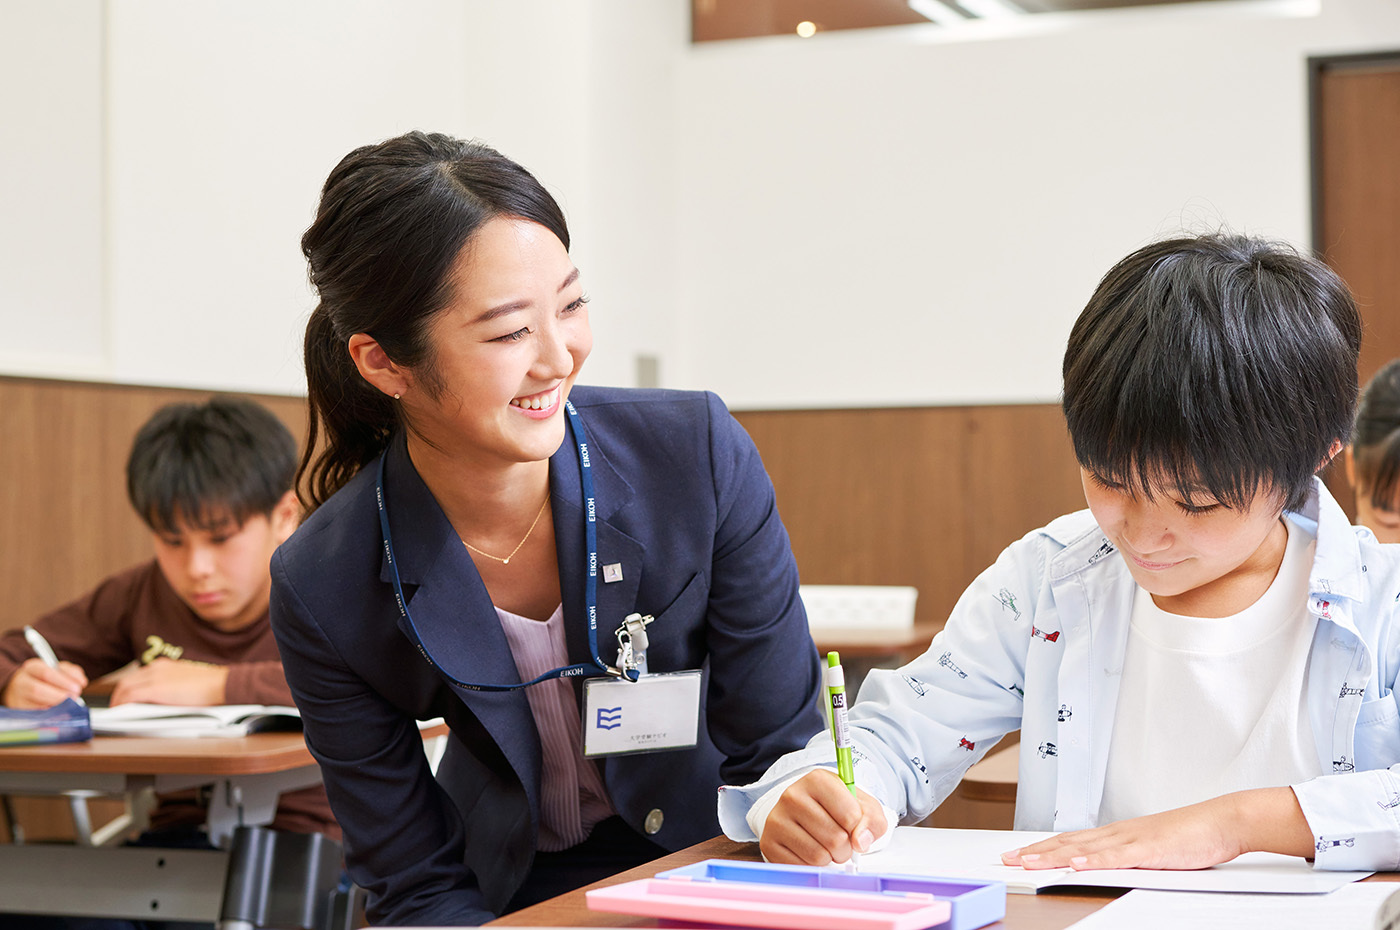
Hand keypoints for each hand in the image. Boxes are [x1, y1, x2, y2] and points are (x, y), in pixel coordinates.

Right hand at [2, 657, 88, 708]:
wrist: (23, 686)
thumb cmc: (44, 677)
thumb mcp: (58, 669)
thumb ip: (71, 672)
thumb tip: (81, 682)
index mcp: (32, 668)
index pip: (46, 673)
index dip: (63, 682)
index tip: (78, 687)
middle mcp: (21, 682)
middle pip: (37, 690)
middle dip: (59, 696)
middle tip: (74, 697)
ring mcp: (17, 698)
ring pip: (36, 705)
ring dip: (57, 706)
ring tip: (69, 705)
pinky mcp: (20, 712)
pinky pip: (36, 716)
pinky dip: (51, 715)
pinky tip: (60, 712)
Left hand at [109, 658, 228, 705]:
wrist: (221, 684)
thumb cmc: (211, 686)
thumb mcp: (185, 682)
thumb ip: (169, 686)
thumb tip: (158, 701)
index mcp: (164, 665)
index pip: (137, 676)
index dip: (127, 689)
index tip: (125, 698)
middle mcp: (156, 668)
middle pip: (126, 681)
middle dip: (118, 696)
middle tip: (117, 708)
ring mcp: (155, 677)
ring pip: (124, 687)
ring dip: (118, 701)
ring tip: (118, 713)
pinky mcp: (155, 689)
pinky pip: (130, 697)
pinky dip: (122, 705)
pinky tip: (121, 714)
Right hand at [760, 769, 887, 865]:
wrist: (805, 811)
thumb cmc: (837, 808)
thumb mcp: (862, 806)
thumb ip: (872, 821)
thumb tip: (860, 842)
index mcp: (818, 780)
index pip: (850, 815)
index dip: (857, 828)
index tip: (852, 824)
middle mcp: (792, 795)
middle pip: (835, 838)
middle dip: (845, 848)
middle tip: (840, 841)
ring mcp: (777, 819)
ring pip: (818, 856)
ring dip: (829, 858)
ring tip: (825, 846)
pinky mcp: (768, 842)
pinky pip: (800, 867)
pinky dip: (811, 866)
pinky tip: (809, 852)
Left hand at [1000, 788, 1311, 870]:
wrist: (1221, 821)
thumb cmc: (1190, 836)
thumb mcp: (1150, 850)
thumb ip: (1126, 857)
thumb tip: (1102, 866)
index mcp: (1117, 834)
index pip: (1071, 842)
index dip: (1042, 849)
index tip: (1018, 854)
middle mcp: (1118, 834)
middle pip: (1068, 844)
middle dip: (1036, 852)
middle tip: (1008, 859)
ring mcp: (1132, 840)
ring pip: (1085, 849)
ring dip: (1054, 855)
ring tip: (1028, 861)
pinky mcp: (1150, 850)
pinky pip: (1118, 856)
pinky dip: (1096, 860)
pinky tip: (1077, 864)